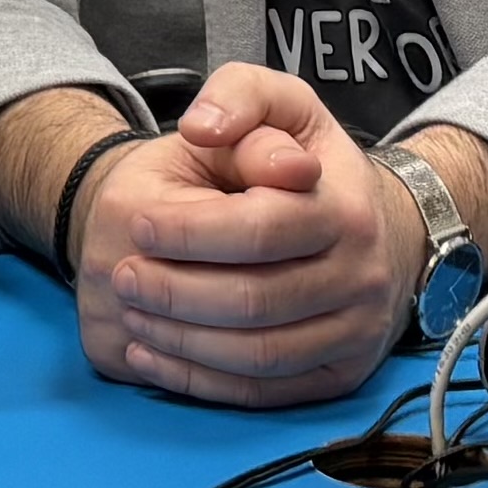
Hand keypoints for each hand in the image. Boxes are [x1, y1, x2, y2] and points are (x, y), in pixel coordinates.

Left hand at [72, 63, 417, 408]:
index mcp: (344, 207)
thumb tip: (203, 127)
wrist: (367, 228)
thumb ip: (239, 95)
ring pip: (257, 354)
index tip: (136, 222)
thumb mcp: (280, 105)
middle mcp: (361, 275)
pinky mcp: (341, 375)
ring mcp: (356, 331)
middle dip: (174, 292)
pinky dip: (200, 381)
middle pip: (254, 300)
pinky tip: (153, 353)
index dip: (189, 232)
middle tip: (121, 276)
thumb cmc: (304, 163)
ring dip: (181, 340)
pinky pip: (264, 392)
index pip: (260, 229)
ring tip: (131, 313)